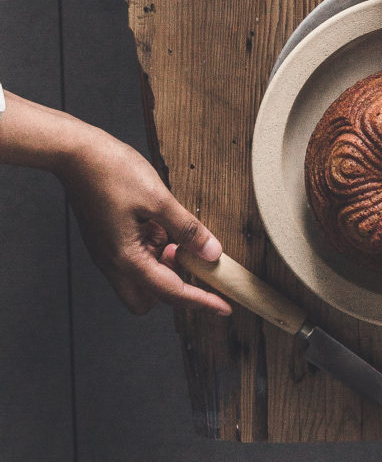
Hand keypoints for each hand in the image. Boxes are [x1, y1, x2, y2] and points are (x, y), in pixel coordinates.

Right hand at [55, 123, 230, 317]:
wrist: (77, 154)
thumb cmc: (112, 172)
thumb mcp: (158, 199)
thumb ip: (186, 228)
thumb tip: (211, 251)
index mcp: (126, 258)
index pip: (170, 292)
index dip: (200, 301)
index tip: (223, 307)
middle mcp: (113, 263)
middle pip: (147, 299)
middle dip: (173, 289)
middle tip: (193, 262)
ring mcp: (107, 253)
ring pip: (140, 279)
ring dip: (162, 266)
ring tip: (174, 234)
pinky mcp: (106, 240)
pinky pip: (133, 259)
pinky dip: (151, 250)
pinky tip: (158, 224)